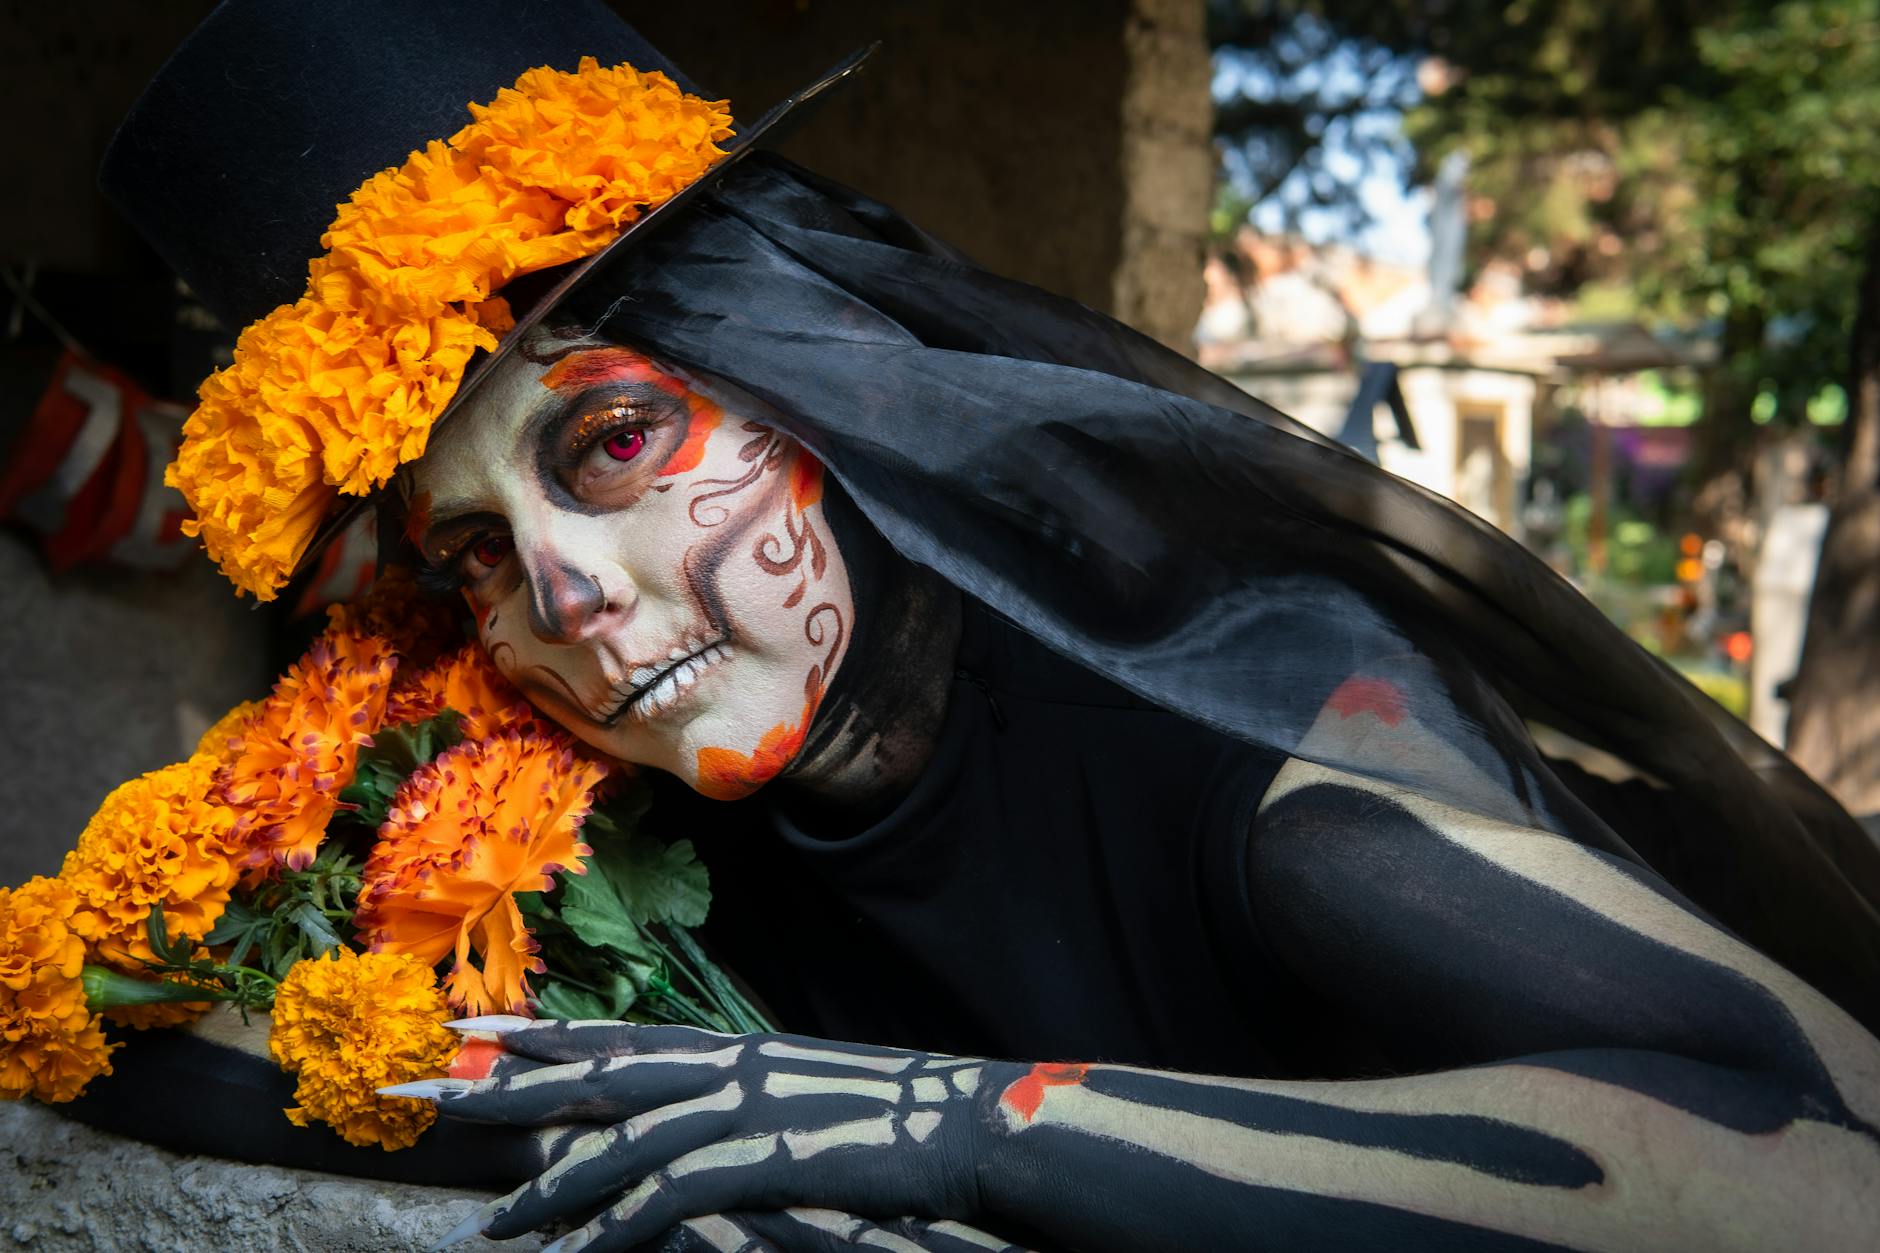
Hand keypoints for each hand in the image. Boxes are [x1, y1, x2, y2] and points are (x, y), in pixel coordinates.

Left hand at [389, 1017, 1027, 1251]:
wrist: (974, 1121)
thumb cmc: (895, 1114)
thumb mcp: (807, 1093)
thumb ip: (742, 1100)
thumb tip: (691, 1117)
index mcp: (730, 1048)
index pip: (612, 1036)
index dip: (535, 1035)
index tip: (465, 1030)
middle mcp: (722, 1068)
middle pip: (589, 1076)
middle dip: (498, 1087)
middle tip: (415, 1090)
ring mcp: (740, 1112)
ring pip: (614, 1148)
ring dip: (546, 1192)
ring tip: (488, 1228)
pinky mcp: (762, 1162)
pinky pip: (665, 1203)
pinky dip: (613, 1232)